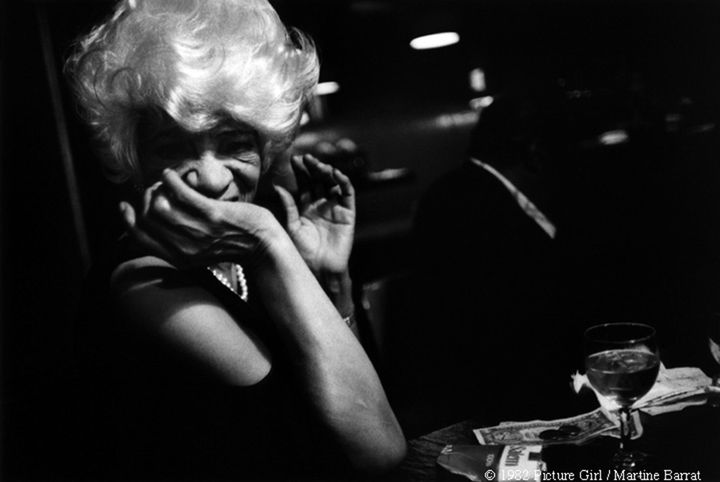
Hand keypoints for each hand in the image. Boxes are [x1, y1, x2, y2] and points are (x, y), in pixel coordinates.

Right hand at [119, 169, 282, 267]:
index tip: (124, 205)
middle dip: (145, 199)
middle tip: (152, 189)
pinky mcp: (213, 215)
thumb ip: (178, 246)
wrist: (262, 246)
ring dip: (158, 188)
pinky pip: (182, 194)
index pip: (141, 239)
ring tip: (163, 182)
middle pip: (149, 219)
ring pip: (161, 205)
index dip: (128, 221)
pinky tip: (170, 174)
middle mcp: (186, 248)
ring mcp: (199, 232)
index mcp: (179, 259)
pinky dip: (171, 180)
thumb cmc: (232, 245)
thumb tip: (155, 228)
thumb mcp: (200, 255)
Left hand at [274, 155, 355, 274]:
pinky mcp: (348, 214)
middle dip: (313, 168)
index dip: (300, 171)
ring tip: (319, 165)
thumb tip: (277, 186)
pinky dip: (344, 182)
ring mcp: (335, 208)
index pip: (304, 184)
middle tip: (306, 159)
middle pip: (318, 180)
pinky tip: (336, 174)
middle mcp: (321, 205)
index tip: (294, 159)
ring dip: (327, 172)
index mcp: (306, 207)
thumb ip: (288, 206)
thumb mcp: (292, 227)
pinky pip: (348, 194)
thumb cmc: (303, 253)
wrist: (320, 270)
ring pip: (332, 184)